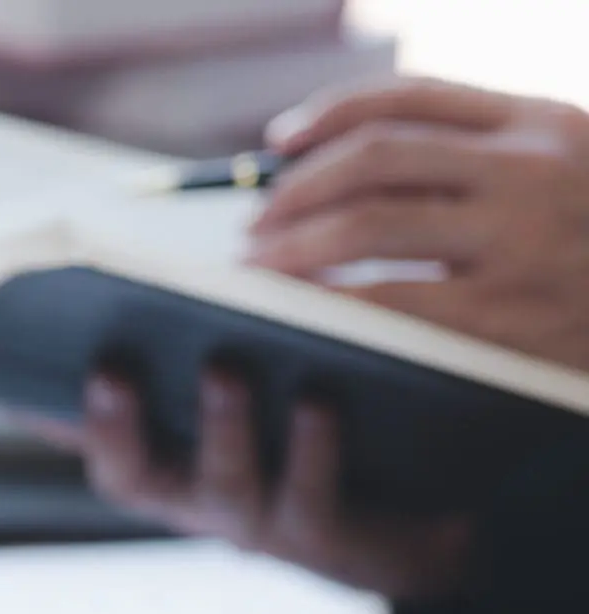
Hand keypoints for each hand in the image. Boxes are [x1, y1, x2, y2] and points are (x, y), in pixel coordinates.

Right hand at [50, 370, 472, 602]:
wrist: (426, 526)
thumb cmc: (317, 442)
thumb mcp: (247, 406)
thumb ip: (186, 364)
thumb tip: (115, 307)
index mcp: (172, 469)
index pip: (93, 441)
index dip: (59, 412)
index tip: (28, 371)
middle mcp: (202, 506)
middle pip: (138, 478)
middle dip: (116, 425)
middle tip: (110, 366)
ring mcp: (262, 528)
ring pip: (226, 485)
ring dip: (220, 426)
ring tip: (224, 365)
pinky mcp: (332, 539)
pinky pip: (312, 495)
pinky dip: (311, 445)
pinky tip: (317, 396)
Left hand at [248, 78, 588, 369]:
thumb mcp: (563, 174)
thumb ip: (480, 158)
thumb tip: (339, 164)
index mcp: (541, 124)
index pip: (411, 96)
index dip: (331, 113)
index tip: (279, 140)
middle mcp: (531, 171)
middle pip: (376, 157)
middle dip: (296, 188)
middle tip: (255, 222)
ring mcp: (518, 242)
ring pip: (368, 224)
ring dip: (293, 244)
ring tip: (259, 267)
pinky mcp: (504, 316)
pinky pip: (386, 301)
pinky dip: (326, 301)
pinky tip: (299, 310)